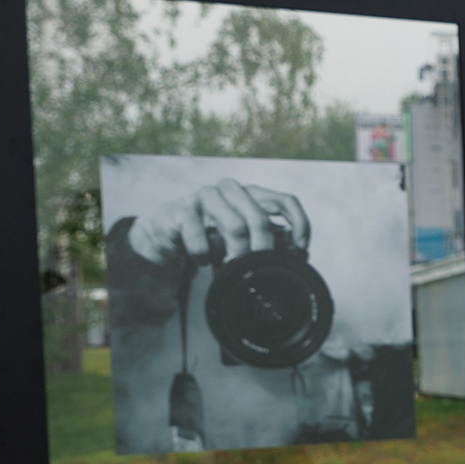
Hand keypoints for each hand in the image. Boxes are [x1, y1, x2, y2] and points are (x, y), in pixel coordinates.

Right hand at [128, 180, 310, 270]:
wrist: (164, 238)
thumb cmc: (208, 240)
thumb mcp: (241, 243)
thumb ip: (264, 245)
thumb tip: (296, 260)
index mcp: (251, 196)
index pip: (286, 202)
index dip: (299, 224)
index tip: (301, 252)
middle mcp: (231, 191)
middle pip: (260, 219)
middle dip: (262, 251)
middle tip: (257, 272)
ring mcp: (205, 197)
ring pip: (234, 226)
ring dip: (236, 255)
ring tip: (229, 270)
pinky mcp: (181, 209)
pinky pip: (199, 233)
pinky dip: (204, 253)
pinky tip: (203, 261)